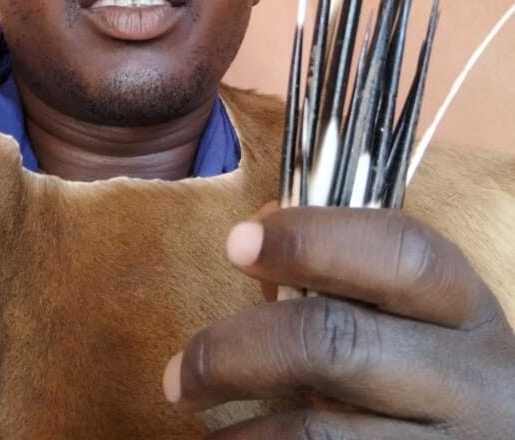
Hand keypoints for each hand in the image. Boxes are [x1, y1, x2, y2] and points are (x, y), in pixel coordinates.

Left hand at [162, 207, 514, 436]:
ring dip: (238, 434)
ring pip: (324, 438)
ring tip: (193, 425)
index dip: (312, 239)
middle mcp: (473, 381)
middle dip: (237, 351)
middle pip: (339, 344)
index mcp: (463, 306)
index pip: (400, 253)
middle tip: (178, 373)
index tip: (234, 243)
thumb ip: (344, 271)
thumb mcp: (412, 314)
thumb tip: (254, 233)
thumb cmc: (427, 363)